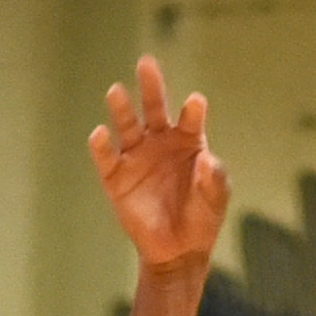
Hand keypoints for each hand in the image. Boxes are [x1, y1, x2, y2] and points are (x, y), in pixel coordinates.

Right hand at [88, 55, 230, 275]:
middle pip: (153, 107)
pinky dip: (101, 146)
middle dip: (151, 86)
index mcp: (188, 142)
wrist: (178, 251)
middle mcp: (160, 142)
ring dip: (121, 109)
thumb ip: (214, 178)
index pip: (189, 118)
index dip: (192, 110)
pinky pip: (106, 158)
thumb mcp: (215, 199)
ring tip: (115, 92)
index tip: (195, 103)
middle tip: (147, 63)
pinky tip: (100, 134)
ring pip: (127, 125)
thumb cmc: (201, 219)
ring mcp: (137, 157)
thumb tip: (205, 158)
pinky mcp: (116, 178)